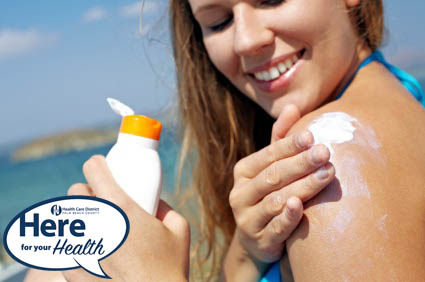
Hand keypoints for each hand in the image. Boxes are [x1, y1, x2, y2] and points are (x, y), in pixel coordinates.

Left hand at [62, 155, 189, 281]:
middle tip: (102, 203)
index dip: (98, 164)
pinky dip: (76, 243)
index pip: (94, 169)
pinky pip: (64, 244)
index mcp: (120, 207)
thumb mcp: (179, 229)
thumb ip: (164, 206)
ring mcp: (78, 246)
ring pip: (66, 218)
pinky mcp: (70, 268)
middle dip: (87, 193)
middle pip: (75, 192)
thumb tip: (153, 201)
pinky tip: (95, 252)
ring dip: (80, 217)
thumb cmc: (169, 269)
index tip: (101, 167)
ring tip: (98, 229)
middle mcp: (94, 223)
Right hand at [229, 105, 334, 263]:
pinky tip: (299, 206)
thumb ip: (280, 140)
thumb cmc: (270, 195)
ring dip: (302, 187)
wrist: (258, 239)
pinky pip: (274, 228)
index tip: (312, 136)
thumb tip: (292, 105)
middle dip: (300, 163)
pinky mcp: (258, 241)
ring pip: (275, 200)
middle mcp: (240, 194)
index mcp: (243, 172)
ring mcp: (247, 219)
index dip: (289, 145)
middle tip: (325, 152)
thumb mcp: (272, 168)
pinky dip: (287, 217)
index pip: (268, 155)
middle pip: (273, 176)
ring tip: (326, 174)